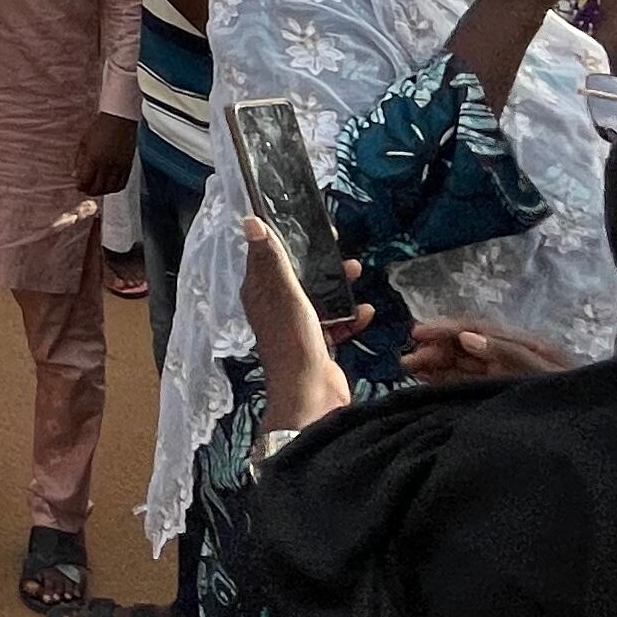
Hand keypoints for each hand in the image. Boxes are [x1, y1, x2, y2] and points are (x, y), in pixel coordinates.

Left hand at [74, 112, 136, 195]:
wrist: (119, 120)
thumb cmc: (100, 128)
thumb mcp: (84, 143)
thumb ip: (79, 161)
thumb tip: (75, 175)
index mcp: (93, 159)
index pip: (85, 181)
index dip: (81, 186)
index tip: (79, 186)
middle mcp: (107, 165)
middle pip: (98, 187)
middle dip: (90, 191)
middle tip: (87, 189)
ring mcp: (119, 166)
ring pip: (110, 188)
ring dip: (103, 191)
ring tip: (98, 188)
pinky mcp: (128, 166)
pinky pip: (122, 183)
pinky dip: (115, 188)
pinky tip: (110, 186)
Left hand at [239, 220, 368, 431]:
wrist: (312, 396)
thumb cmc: (294, 341)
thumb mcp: (284, 294)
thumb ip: (273, 259)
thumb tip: (250, 221)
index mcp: (261, 293)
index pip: (267, 255)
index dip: (283, 235)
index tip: (305, 220)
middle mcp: (276, 307)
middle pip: (297, 274)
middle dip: (318, 261)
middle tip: (338, 245)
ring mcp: (298, 327)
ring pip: (319, 297)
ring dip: (338, 286)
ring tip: (356, 272)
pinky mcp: (319, 344)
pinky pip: (336, 323)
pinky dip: (350, 316)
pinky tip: (366, 311)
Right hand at [400, 316, 571, 384]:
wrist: (600, 437)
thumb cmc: (572, 401)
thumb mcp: (545, 375)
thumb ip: (508, 355)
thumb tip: (467, 337)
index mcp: (525, 346)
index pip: (479, 329)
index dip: (446, 328)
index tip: (416, 333)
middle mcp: (513, 358)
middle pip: (468, 345)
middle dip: (436, 348)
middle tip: (406, 358)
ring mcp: (506, 378)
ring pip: (464, 364)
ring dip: (436, 362)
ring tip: (408, 367)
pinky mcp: (500, 397)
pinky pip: (468, 383)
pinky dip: (445, 379)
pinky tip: (426, 380)